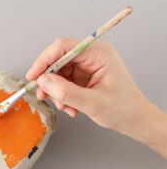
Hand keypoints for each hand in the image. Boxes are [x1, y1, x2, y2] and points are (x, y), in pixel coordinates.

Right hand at [26, 38, 166, 157]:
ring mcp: (88, 66)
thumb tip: (43, 81)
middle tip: (43, 96)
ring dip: (56, 92)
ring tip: (65, 107)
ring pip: (58, 73)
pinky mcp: (84, 76)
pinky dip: (62, 96)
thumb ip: (66, 92)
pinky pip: (63, 82)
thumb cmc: (124, 109)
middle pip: (58, 60)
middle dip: (49, 80)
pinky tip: (70, 107)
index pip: (63, 47)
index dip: (44, 60)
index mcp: (99, 54)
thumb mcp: (92, 103)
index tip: (33, 77)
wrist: (135, 120)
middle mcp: (92, 56)